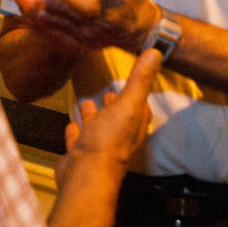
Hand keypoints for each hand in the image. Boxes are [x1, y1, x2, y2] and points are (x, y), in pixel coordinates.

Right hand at [54, 48, 160, 188]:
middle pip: (117, 118)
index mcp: (133, 125)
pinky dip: (75, 131)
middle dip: (114, 105)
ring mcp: (97, 147)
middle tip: (109, 92)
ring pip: (96, 127)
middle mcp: (118, 137)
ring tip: (87, 103)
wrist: (85, 173)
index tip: (133, 84)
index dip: (137, 96)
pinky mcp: (79, 154)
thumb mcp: (128, 104)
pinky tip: (71, 125)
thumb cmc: (109, 140)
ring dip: (93, 116)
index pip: (139, 108)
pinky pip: (78, 140)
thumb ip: (140, 79)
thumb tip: (156, 53)